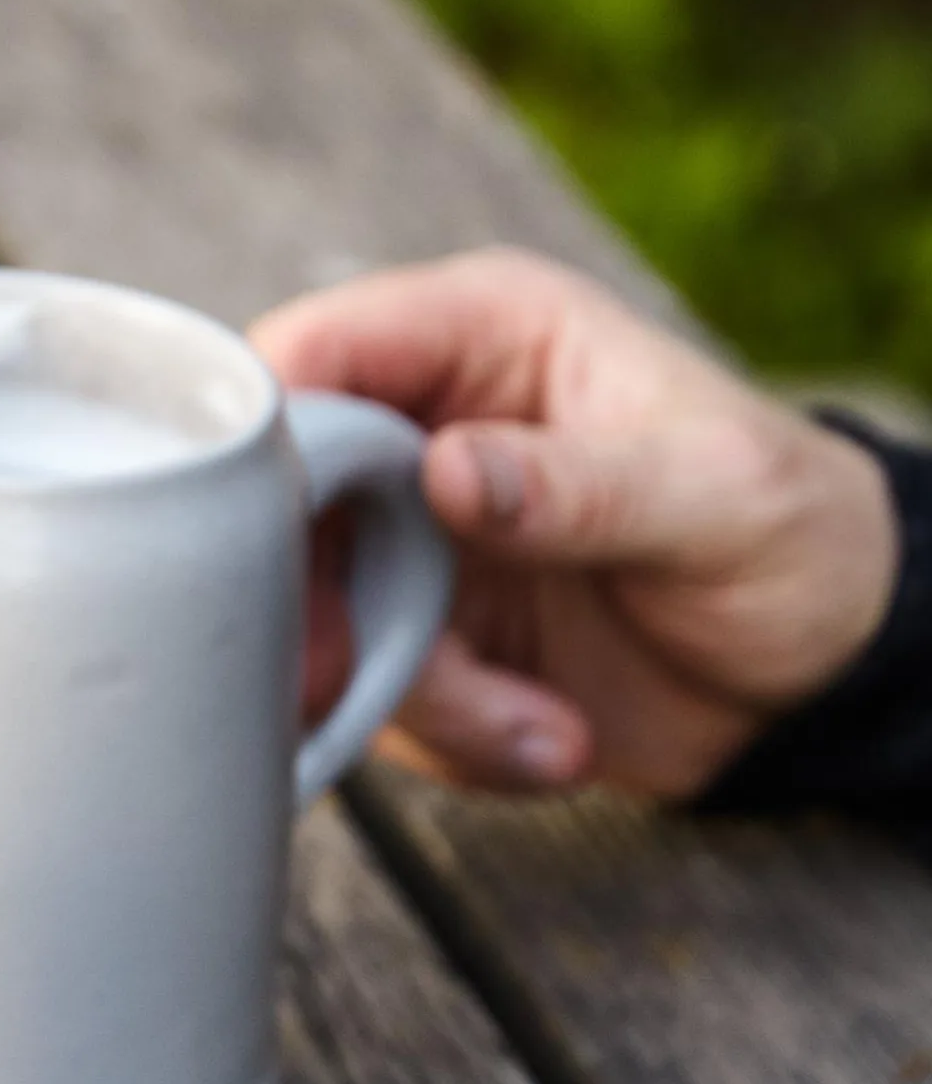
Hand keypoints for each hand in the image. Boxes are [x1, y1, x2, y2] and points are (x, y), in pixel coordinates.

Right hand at [251, 247, 901, 797]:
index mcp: (486, 339)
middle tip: (368, 675)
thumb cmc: (792, 537)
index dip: (270, 438)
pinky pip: (372, 704)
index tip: (290, 537)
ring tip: (545, 732)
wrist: (813, 674)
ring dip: (421, 701)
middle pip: (278, 507)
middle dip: (320, 609)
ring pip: (318, 625)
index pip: (318, 353)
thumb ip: (576, 485)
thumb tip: (444, 469)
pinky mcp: (415, 643)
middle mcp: (425, 434)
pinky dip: (451, 744)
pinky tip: (547, 741)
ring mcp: (410, 546)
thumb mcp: (714, 495)